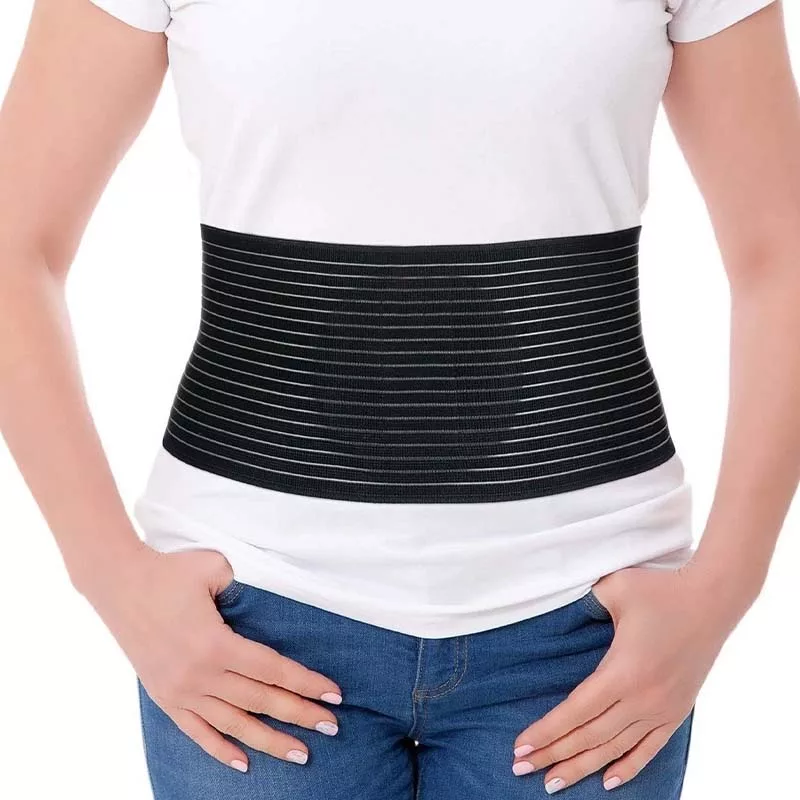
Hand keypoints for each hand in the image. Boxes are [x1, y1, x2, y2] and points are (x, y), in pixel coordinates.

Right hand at [83, 543, 342, 771]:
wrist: (117, 583)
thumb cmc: (169, 570)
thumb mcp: (213, 567)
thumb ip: (244, 586)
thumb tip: (266, 600)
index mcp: (216, 644)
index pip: (273, 670)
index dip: (306, 683)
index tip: (333, 695)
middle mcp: (200, 674)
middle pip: (261, 701)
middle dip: (300, 715)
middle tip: (331, 727)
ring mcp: (180, 690)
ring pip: (233, 724)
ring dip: (268, 741)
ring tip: (300, 754)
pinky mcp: (164, 697)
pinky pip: (196, 731)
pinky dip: (220, 749)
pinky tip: (243, 763)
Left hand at [512, 562, 746, 792]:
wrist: (713, 600)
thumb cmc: (660, 589)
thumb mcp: (615, 588)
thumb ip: (584, 603)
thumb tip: (560, 610)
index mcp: (622, 671)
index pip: (575, 712)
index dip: (546, 732)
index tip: (521, 747)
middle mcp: (642, 698)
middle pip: (589, 736)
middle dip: (552, 755)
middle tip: (521, 768)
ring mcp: (662, 708)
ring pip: (615, 748)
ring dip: (582, 767)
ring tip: (553, 783)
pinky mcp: (678, 711)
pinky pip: (649, 748)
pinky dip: (628, 767)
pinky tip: (607, 782)